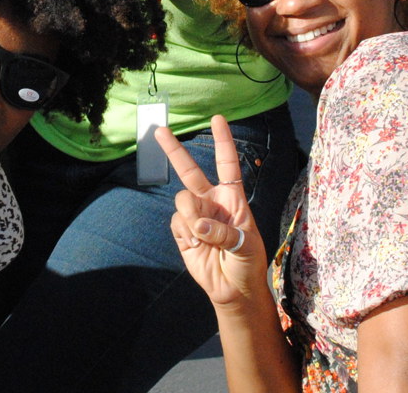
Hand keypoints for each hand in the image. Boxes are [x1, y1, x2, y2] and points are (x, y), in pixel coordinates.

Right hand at [158, 116, 268, 308]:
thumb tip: (198, 223)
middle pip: (190, 171)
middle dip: (174, 150)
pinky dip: (186, 233)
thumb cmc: (247, 263)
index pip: (227, 164)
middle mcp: (211, 201)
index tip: (217, 119)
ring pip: (182, 200)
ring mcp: (195, 215)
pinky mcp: (183, 231)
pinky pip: (177, 222)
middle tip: (159, 130)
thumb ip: (224, 232)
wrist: (233, 289)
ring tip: (205, 236)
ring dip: (192, 217)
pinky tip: (196, 245)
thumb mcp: (246, 246)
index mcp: (232, 198)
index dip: (223, 141)